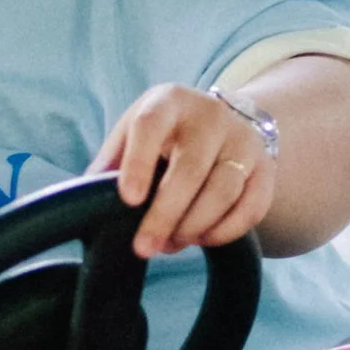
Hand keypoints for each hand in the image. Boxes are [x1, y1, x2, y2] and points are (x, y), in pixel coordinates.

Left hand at [93, 82, 273, 257]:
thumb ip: (111, 162)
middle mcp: (210, 115)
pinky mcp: (266, 167)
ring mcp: (243, 140)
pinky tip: (203, 240)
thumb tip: (84, 202)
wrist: (221, 121)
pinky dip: (227, 231)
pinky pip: (252, 206)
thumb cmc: (164, 134)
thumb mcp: (133, 134)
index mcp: (167, 102)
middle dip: (165, 215)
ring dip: (195, 225)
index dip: (138, 164)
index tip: (128, 200)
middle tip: (145, 247)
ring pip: (223, 190)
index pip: (149, 127)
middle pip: (190, 169)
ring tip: (172, 243)